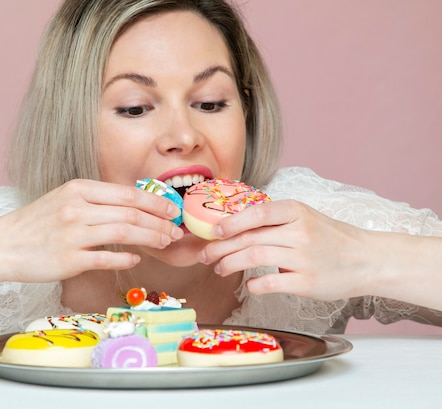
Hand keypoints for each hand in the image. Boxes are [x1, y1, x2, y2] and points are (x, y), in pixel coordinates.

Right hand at [0, 179, 182, 282]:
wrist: (3, 245)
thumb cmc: (35, 223)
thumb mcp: (64, 200)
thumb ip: (96, 201)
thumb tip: (133, 208)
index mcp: (78, 190)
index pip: (128, 194)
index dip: (155, 202)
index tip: (172, 210)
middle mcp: (77, 209)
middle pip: (131, 214)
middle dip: (159, 223)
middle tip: (174, 231)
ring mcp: (73, 235)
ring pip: (125, 234)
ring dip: (150, 239)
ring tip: (164, 243)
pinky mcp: (69, 260)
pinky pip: (107, 259)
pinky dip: (126, 258)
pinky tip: (137, 258)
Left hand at [197, 199, 372, 300]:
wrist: (367, 260)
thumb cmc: (330, 238)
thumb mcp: (304, 219)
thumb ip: (273, 222)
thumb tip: (232, 228)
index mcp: (296, 212)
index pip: (256, 213)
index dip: (230, 222)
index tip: (212, 231)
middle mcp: (299, 233)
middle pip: (249, 238)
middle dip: (220, 248)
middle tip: (205, 255)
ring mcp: (304, 258)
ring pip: (255, 258)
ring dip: (230, 264)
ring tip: (218, 268)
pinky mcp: (307, 282)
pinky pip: (271, 283)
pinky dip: (254, 285)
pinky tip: (248, 285)